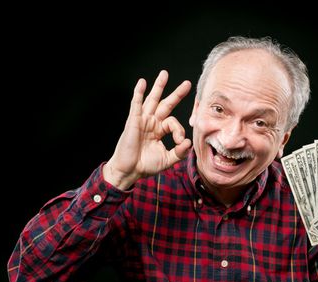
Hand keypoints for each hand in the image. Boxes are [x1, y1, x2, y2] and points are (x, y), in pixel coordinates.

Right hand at [103, 71, 191, 188]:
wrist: (129, 170)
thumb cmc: (145, 165)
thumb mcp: (167, 160)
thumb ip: (179, 153)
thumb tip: (188, 143)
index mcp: (159, 130)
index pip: (173, 123)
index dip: (179, 131)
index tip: (180, 142)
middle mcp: (152, 122)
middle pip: (166, 104)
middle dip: (176, 94)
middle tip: (187, 84)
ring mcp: (142, 120)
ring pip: (152, 100)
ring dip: (158, 86)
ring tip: (165, 74)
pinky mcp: (133, 121)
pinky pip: (136, 104)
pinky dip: (138, 93)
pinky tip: (142, 82)